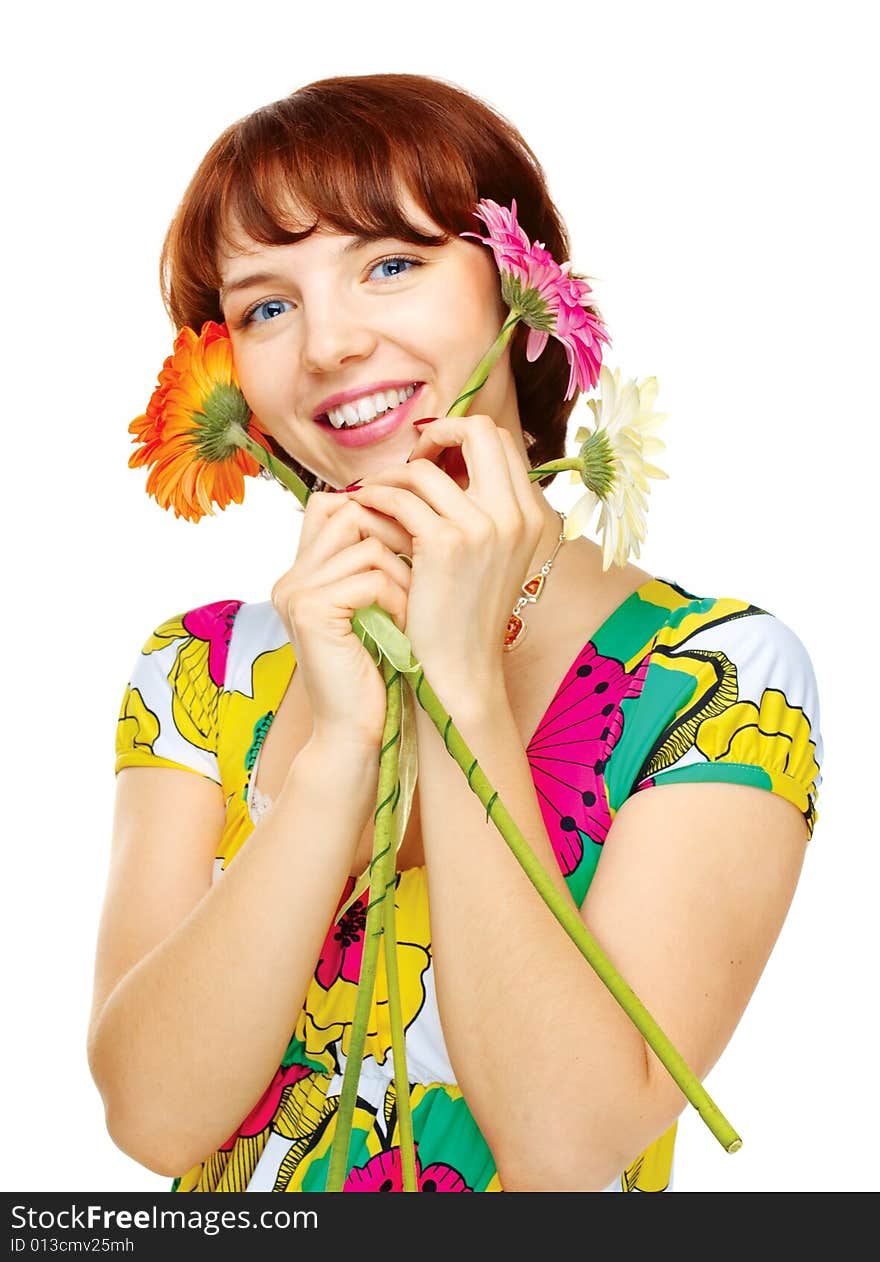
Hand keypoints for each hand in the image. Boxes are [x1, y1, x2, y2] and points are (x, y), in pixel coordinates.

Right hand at [271, 492, 413, 748]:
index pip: (332, 505)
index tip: (411, 546)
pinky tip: (403, 628)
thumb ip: (375, 564)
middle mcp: (290, 578)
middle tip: (420, 578)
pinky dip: (398, 600)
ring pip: (369, 544)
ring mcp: (295, 592)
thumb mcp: (374, 609)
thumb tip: (412, 511)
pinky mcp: (311, 610)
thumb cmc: (376, 672)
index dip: (376, 514)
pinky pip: (372, 577)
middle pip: (352, 513)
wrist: (354, 734)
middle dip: (397, 539)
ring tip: (411, 612)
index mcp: (300, 574)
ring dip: (404, 576)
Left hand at [346, 415, 544, 705]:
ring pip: (426, 467)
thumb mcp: (490, 558)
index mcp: (532, 515)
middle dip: (436, 433)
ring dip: (391, 475)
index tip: (430, 460)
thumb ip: (480, 511)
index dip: (460, 437)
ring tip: (372, 496)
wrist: (459, 670)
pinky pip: (400, 496)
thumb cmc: (463, 617)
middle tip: (408, 461)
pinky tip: (363, 512)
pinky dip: (375, 498)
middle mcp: (517, 514)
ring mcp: (485, 526)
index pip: (499, 441)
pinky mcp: (447, 542)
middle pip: (479, 430)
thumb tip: (443, 463)